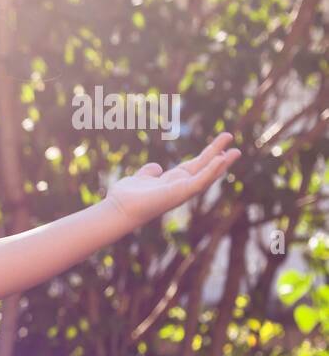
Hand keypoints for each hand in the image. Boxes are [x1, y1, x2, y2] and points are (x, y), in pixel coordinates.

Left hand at [105, 131, 240, 227]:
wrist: (119, 208)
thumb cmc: (126, 197)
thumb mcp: (140, 178)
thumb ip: (149, 172)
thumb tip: (157, 167)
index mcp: (172, 183)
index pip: (194, 168)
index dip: (206, 158)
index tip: (220, 150)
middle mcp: (179, 187)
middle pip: (204, 169)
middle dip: (219, 157)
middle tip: (236, 146)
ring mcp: (182, 191)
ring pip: (207, 175)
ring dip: (222, 164)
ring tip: (236, 151)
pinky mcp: (181, 194)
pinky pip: (200, 181)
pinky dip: (211, 171)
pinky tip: (220, 160)